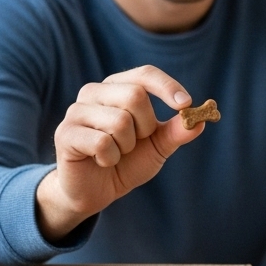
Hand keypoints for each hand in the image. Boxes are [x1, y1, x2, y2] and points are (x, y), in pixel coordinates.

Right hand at [37, 65, 202, 240]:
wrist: (97, 191)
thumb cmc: (127, 161)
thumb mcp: (158, 147)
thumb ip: (178, 132)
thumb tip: (200, 120)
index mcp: (117, 87)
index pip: (145, 74)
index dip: (167, 86)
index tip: (185, 104)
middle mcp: (94, 92)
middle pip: (134, 95)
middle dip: (145, 127)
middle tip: (135, 142)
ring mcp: (76, 111)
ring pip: (119, 121)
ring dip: (127, 146)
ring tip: (116, 153)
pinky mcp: (65, 133)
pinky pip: (102, 143)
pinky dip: (110, 158)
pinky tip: (102, 161)